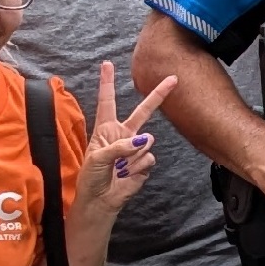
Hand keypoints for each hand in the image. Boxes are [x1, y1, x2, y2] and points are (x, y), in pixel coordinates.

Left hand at [76, 60, 178, 226]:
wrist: (101, 201)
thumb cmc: (91, 177)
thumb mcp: (98, 158)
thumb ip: (119, 146)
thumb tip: (144, 141)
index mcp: (106, 128)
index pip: (107, 101)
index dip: (107, 82)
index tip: (107, 64)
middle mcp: (123, 135)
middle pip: (143, 111)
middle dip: (158, 95)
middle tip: (173, 79)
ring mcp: (135, 149)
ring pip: (146, 141)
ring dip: (132, 156)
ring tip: (119, 168)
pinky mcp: (144, 163)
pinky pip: (148, 158)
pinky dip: (137, 167)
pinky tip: (127, 175)